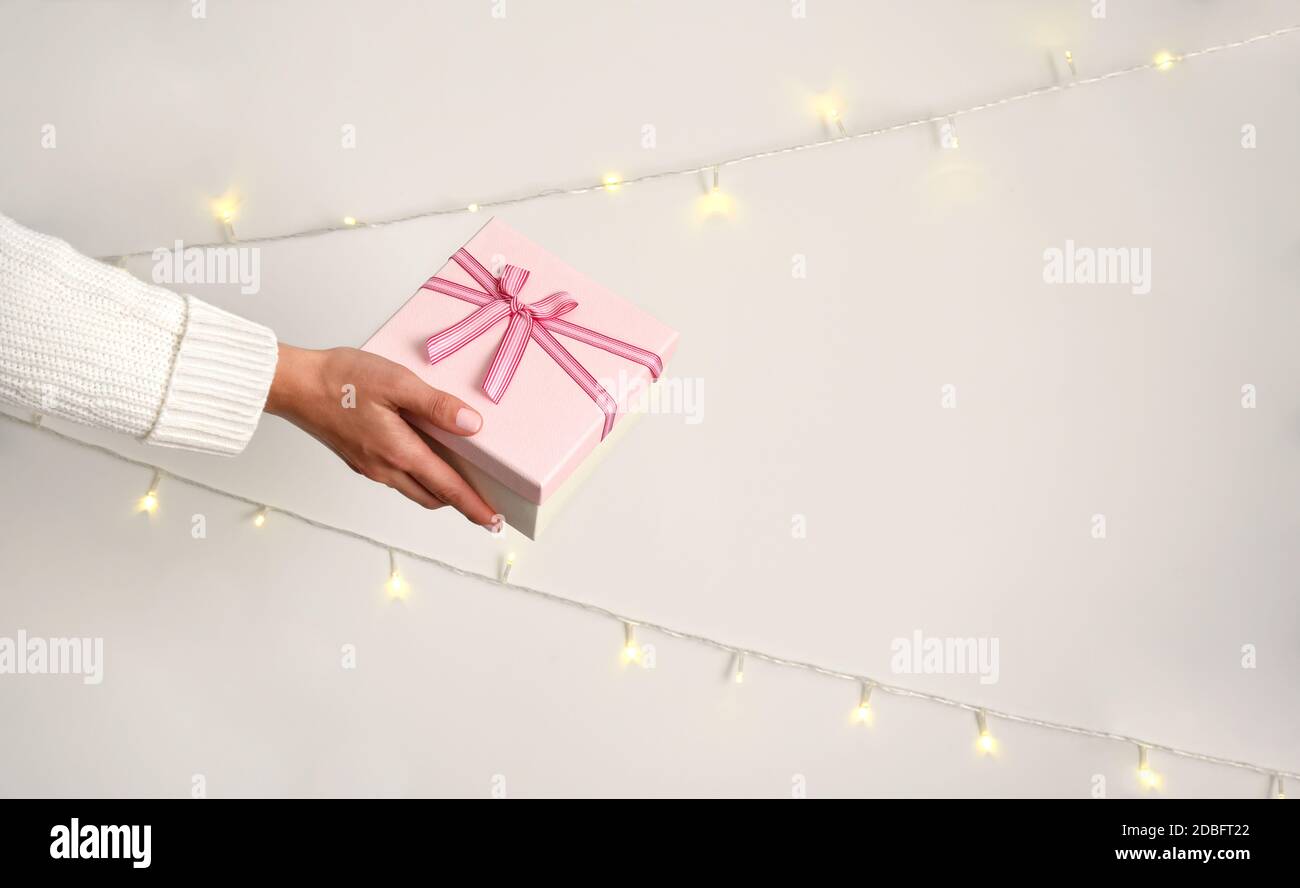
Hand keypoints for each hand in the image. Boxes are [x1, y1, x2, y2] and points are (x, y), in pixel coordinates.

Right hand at [264, 344, 497, 526]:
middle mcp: (385, 468)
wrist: (293, 385)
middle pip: (432, 496)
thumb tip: (472, 426)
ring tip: (459, 478)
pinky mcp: (358, 459)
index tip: (493, 521)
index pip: (448, 488)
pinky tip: (423, 454)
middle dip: (459, 502)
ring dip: (437, 489)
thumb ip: (437, 406)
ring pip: (413, 488)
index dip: (474, 506)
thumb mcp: (397, 383)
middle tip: (484, 500)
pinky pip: (396, 477)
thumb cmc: (340, 379)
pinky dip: (417, 475)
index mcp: (399, 452)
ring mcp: (369, 466)